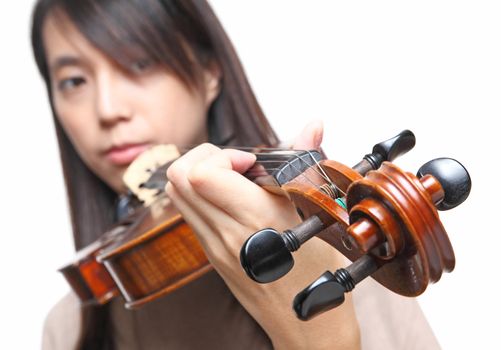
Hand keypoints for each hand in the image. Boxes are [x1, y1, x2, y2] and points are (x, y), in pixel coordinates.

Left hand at [165, 121, 359, 348]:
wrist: (307, 327)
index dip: (222, 155)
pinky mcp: (211, 256)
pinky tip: (235, 200)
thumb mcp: (315, 216)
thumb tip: (311, 124)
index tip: (250, 161)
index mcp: (253, 221)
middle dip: (204, 156)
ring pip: (178, 195)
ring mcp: (213, 248)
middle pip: (178, 178)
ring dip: (200, 174)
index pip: (200, 174)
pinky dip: (203, 195)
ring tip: (235, 179)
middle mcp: (224, 235)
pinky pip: (190, 214)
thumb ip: (305, 162)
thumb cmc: (318, 276)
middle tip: (237, 164)